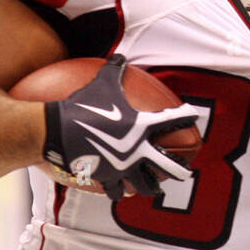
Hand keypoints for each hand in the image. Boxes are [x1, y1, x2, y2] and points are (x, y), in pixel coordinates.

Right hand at [44, 54, 198, 200]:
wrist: (56, 130)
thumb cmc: (81, 104)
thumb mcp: (101, 83)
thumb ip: (114, 70)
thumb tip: (120, 57)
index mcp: (143, 126)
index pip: (174, 120)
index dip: (185, 116)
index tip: (192, 116)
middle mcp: (139, 150)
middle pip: (169, 164)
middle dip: (180, 168)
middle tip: (187, 170)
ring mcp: (124, 168)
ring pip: (146, 185)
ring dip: (152, 186)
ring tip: (157, 187)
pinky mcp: (107, 179)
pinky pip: (118, 190)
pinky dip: (122, 191)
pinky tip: (123, 192)